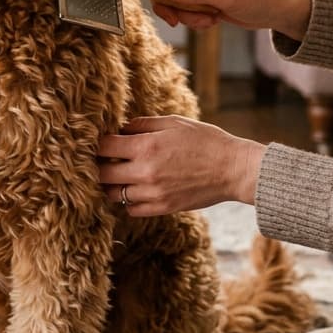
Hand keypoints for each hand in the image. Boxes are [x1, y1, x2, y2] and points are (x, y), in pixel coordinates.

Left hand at [97, 115, 265, 216]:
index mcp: (146, 147)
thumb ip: (143, 124)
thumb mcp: (174, 123)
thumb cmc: (206, 141)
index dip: (99, 143)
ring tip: (121, 175)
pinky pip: (131, 210)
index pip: (104, 146)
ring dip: (113, 184)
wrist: (233, 170)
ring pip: (114, 194)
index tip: (102, 142)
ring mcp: (153, 193)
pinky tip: (137, 189)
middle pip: (102, 173)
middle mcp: (145, 172)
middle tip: (106, 160)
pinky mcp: (163, 208)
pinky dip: (129, 201)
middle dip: (100, 165)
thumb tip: (121, 128)